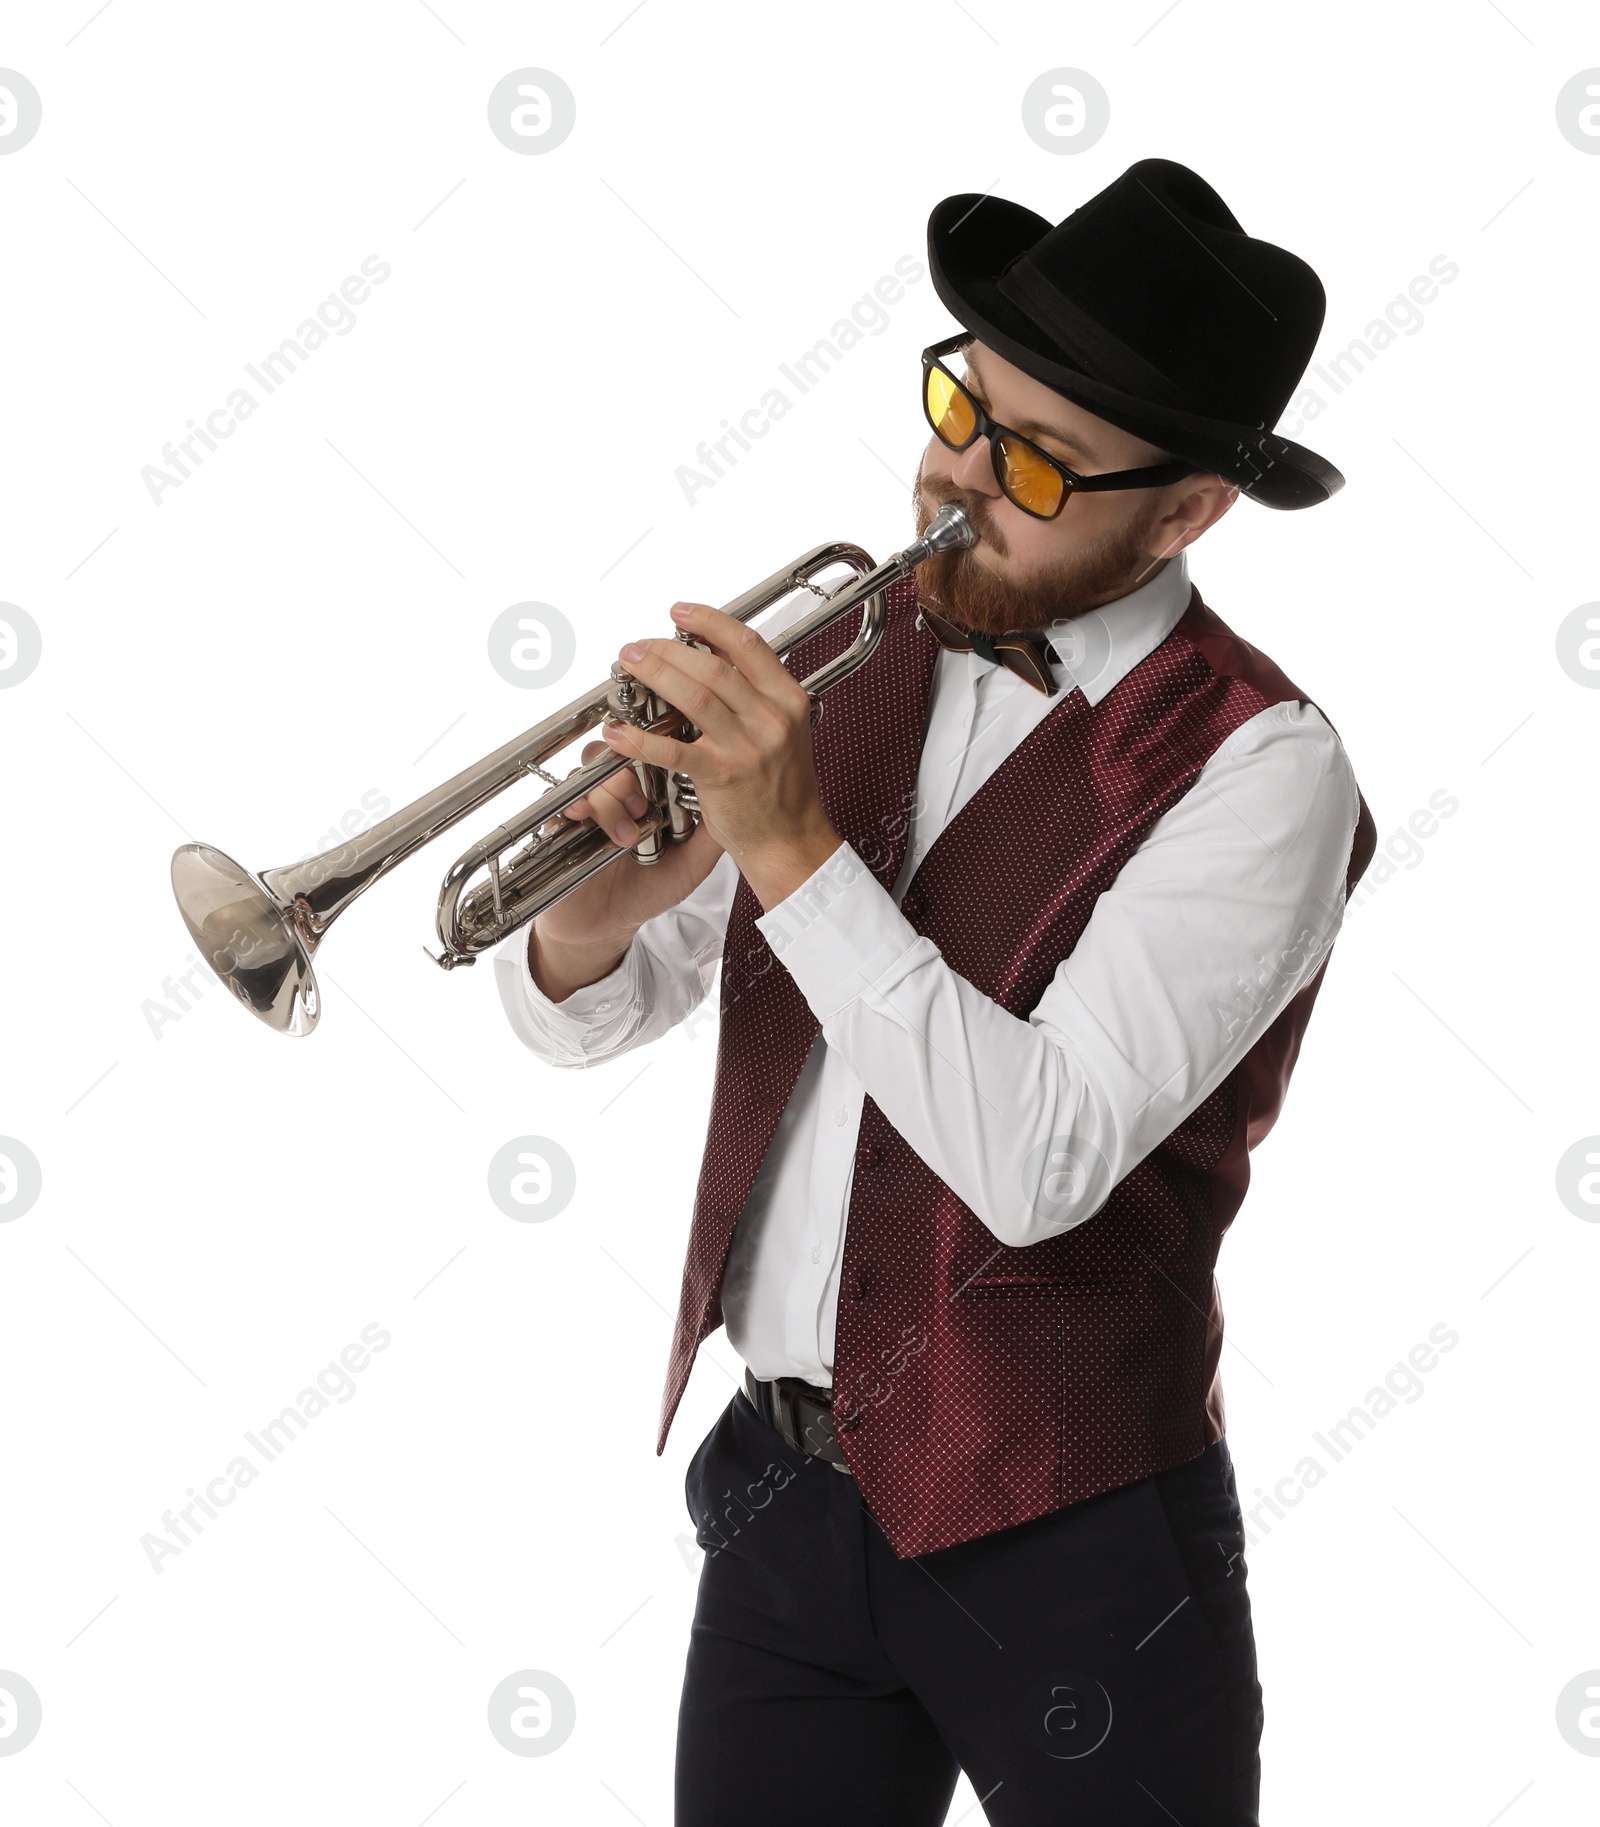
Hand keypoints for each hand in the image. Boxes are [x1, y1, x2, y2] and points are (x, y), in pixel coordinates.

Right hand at [531, 739, 724, 959]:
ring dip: (610, 800)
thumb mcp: (690, 865)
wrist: (607, 926)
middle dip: (632, 779)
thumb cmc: (648, 891)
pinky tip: (586, 818)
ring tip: (625, 837)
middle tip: (643, 812)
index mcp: (649, 794)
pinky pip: (560, 797)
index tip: (669, 764)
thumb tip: (738, 803)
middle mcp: (618, 793)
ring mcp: (588, 804)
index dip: (658, 753)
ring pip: (592, 772)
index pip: (652, 754)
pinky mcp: (561, 822)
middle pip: (619, 754)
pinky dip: (575, 803)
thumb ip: (711, 836)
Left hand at [601, 601, 843, 909]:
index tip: (679, 612)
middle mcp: (770, 718)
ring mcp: (746, 747)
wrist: (790, 839)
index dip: (709, 622)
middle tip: (639, 644)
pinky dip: (640, 738)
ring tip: (629, 665)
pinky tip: (618, 732)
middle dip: (667, 649)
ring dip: (654, 675)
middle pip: (712, 666)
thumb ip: (755, 692)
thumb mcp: (783, 728)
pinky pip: (672, 749)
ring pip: (693, 696)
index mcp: (787, 699)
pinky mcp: (721, 776)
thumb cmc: (783, 788)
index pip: (747, 644)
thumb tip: (716, 653)